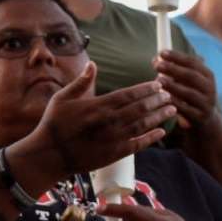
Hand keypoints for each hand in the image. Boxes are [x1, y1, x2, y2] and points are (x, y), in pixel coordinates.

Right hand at [17, 63, 174, 182]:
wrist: (49, 155)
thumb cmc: (53, 125)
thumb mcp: (62, 98)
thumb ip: (80, 82)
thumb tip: (92, 64)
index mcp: (98, 106)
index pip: (129, 94)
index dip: (146, 88)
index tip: (158, 84)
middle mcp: (110, 121)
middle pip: (141, 108)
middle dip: (157, 100)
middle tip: (169, 94)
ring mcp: (114, 138)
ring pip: (143, 124)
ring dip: (159, 116)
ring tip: (172, 110)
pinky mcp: (115, 154)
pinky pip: (138, 144)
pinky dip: (152, 138)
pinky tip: (162, 132)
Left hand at [153, 49, 219, 131]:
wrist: (204, 119)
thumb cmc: (189, 94)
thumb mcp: (186, 80)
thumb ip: (174, 69)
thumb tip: (157, 58)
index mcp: (207, 75)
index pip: (193, 62)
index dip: (177, 57)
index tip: (162, 53)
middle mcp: (209, 88)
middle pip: (191, 76)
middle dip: (173, 69)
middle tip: (157, 65)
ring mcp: (206, 103)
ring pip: (189, 93)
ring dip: (173, 86)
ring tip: (158, 80)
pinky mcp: (199, 117)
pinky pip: (186, 109)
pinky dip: (174, 103)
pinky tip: (163, 98)